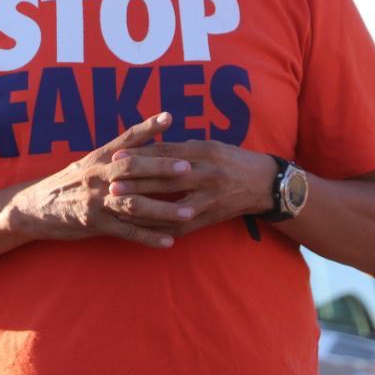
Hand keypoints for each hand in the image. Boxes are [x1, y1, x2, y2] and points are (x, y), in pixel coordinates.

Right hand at [8, 112, 195, 247]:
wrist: (35, 207)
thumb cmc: (70, 182)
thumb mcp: (90, 161)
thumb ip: (119, 149)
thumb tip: (151, 133)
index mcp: (100, 157)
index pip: (126, 139)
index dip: (147, 128)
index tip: (169, 118)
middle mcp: (98, 176)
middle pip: (133, 169)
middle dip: (162, 169)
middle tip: (189, 169)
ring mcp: (96, 201)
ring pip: (134, 203)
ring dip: (162, 209)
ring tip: (188, 212)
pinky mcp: (95, 224)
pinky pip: (126, 231)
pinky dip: (148, 237)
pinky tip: (169, 241)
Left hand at [110, 140, 276, 235]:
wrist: (263, 184)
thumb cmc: (231, 160)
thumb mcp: (209, 146)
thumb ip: (181, 148)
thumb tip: (149, 148)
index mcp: (204, 153)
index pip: (166, 153)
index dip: (140, 155)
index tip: (117, 156)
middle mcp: (206, 175)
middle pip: (165, 179)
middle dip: (136, 181)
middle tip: (110, 183)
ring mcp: (208, 199)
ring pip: (170, 206)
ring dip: (143, 208)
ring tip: (120, 207)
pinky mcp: (209, 218)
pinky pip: (180, 226)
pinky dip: (158, 228)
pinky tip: (140, 228)